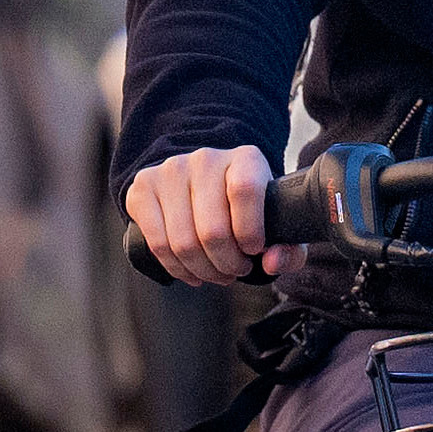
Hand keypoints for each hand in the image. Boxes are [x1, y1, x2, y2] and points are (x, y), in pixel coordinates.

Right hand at [125, 150, 276, 284]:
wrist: (202, 184)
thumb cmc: (245, 209)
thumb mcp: (276, 225)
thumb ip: (289, 248)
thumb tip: (271, 263)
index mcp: (245, 158)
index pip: (245, 190)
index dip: (250, 230)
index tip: (253, 250)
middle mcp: (205, 159)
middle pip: (212, 228)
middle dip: (227, 264)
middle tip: (235, 270)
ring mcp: (170, 172)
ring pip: (183, 242)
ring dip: (203, 270)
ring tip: (216, 273)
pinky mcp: (143, 189)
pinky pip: (158, 244)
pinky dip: (178, 269)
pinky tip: (192, 271)